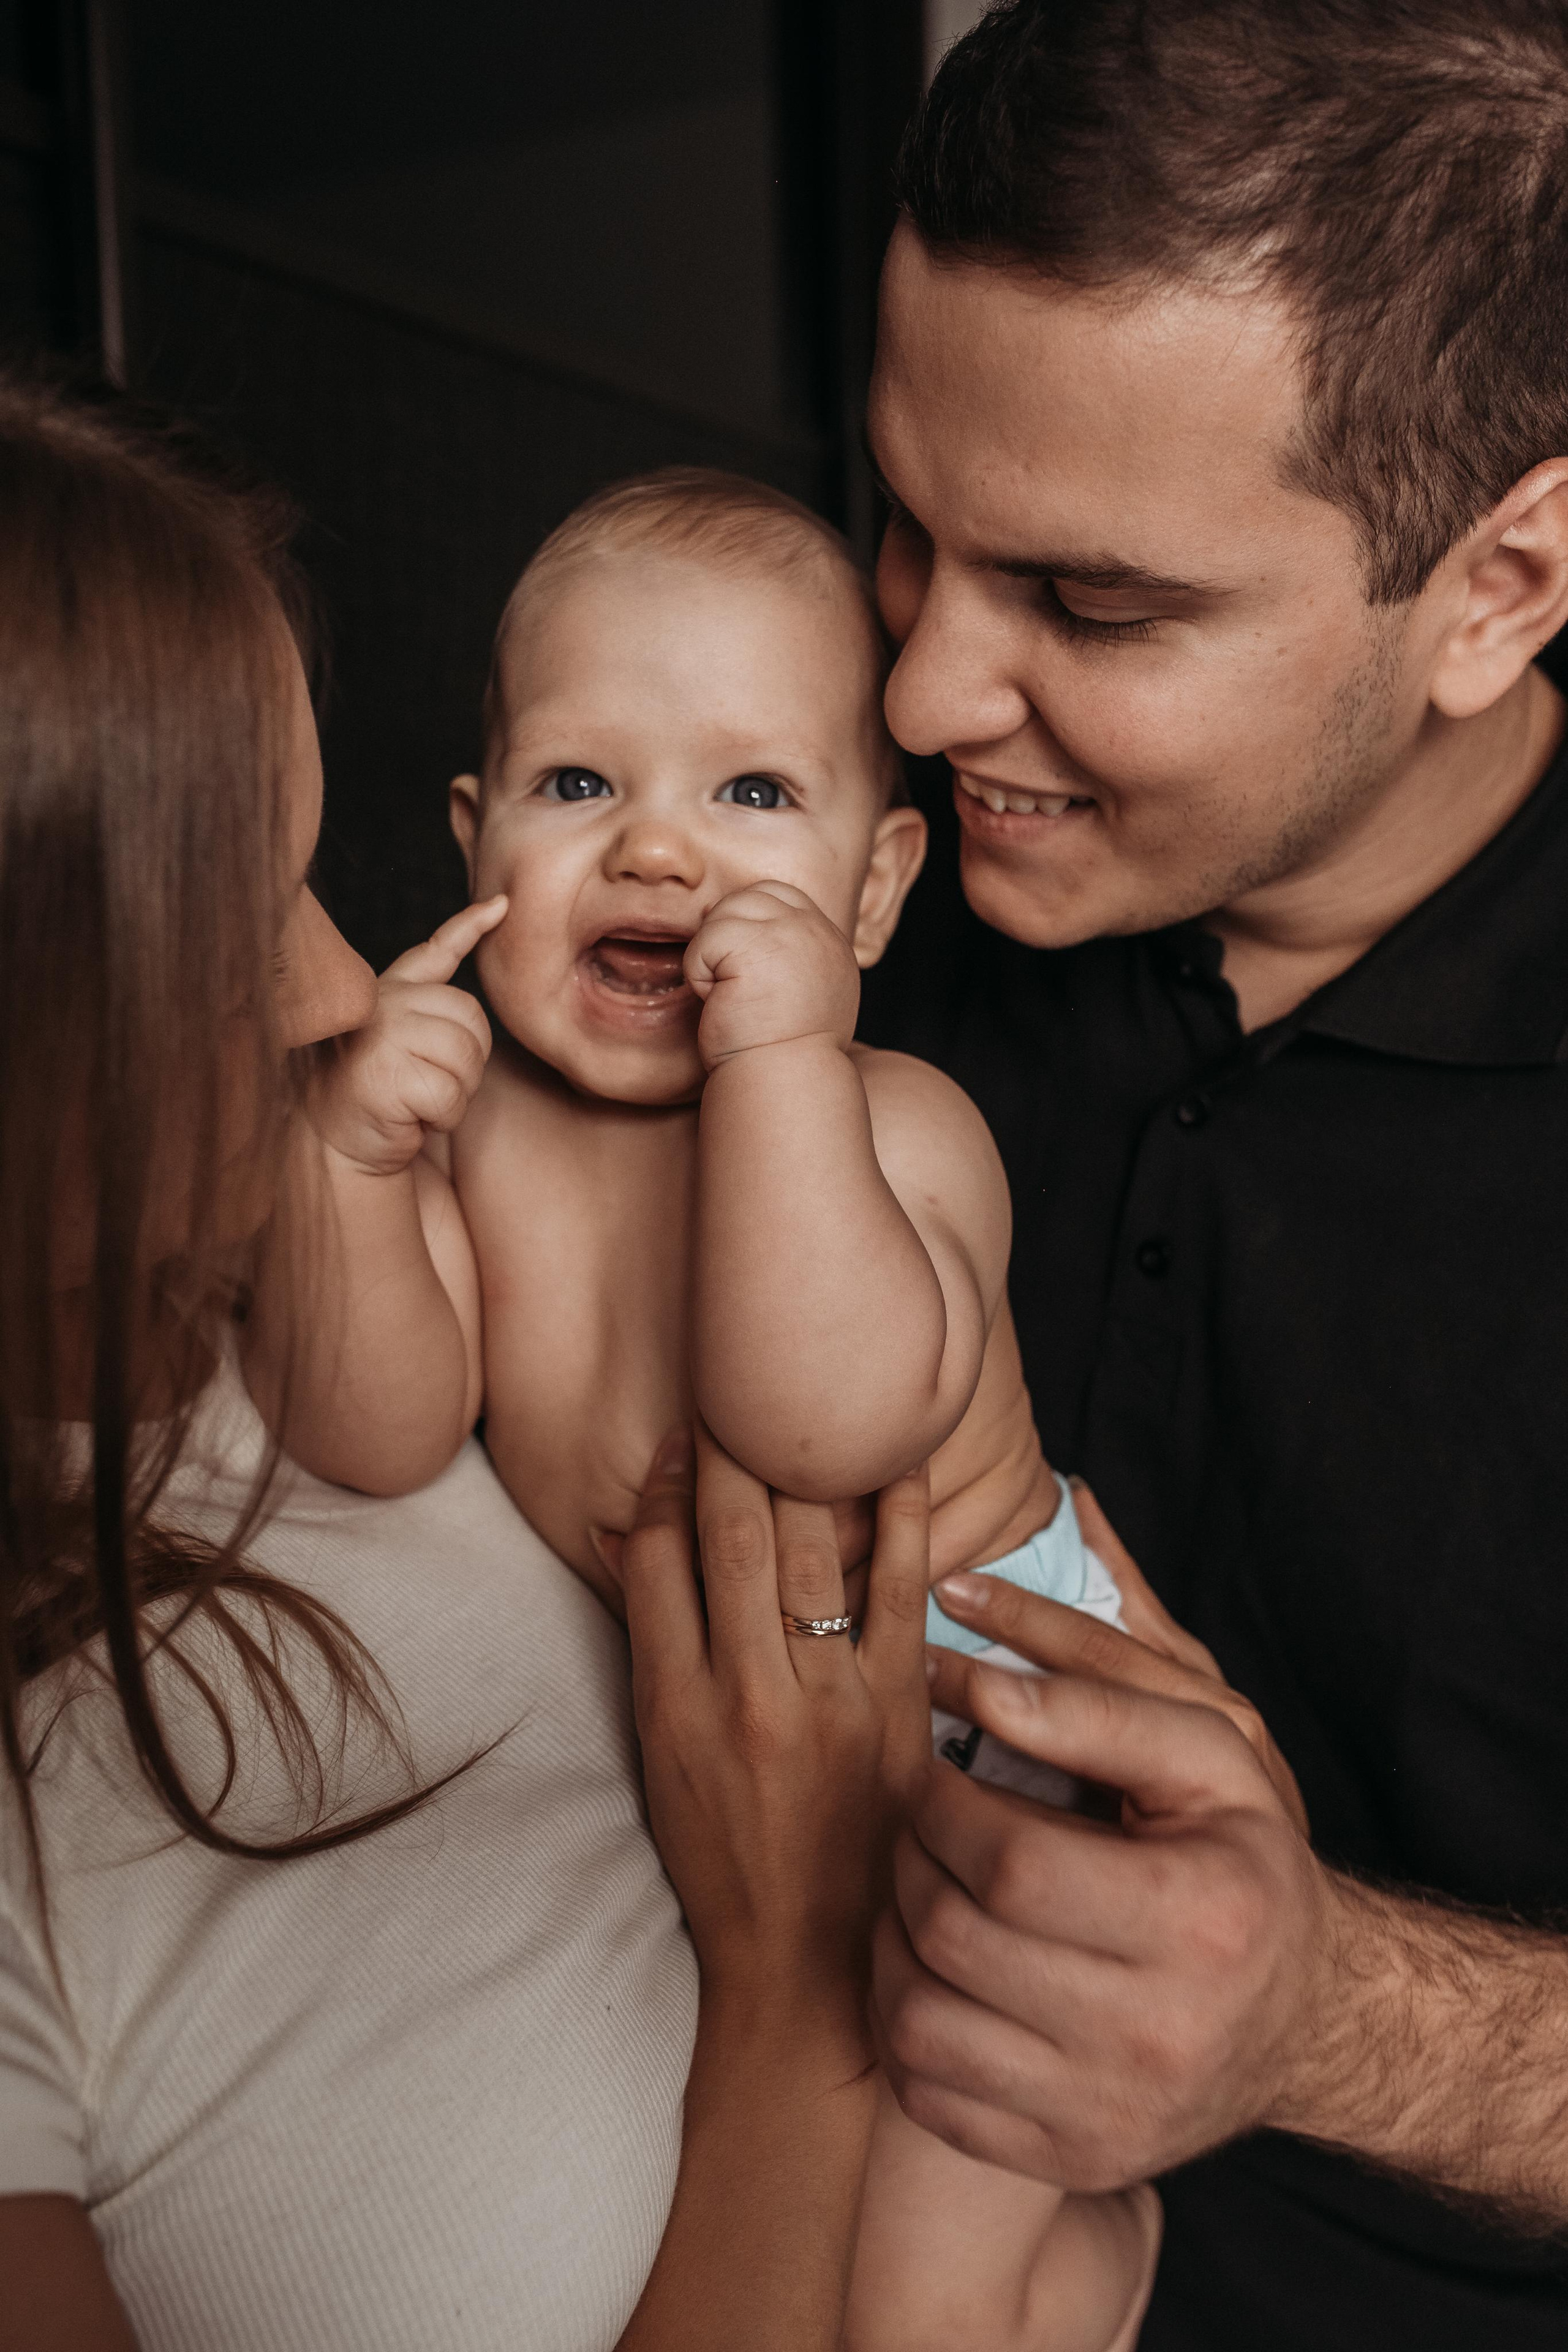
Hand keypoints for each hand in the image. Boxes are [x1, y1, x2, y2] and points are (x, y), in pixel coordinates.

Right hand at [305, 897, 506, 1174]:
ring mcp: (381, 1034)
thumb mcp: (406, 1042)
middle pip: (473, 1017)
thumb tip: (482, 937)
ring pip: (466, 1056)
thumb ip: (433, 1004)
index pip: (435, 951)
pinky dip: (442, 1117)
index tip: (502, 905)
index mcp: (389, 991)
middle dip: (468, 1061)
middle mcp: (383, 1002)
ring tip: (418, 1099)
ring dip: (456, 1092)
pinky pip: (450, 1094)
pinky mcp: (385, 1073)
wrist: (339, 1145)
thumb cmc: (382, 1096)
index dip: (471, 926)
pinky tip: (412, 1118)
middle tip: (429, 1082)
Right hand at [622, 1422, 930, 2009]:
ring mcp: (825, 1703)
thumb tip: (631, 1539)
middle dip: (732, 1449)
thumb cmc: (725, 1862)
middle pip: (729, 1538)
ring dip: (802, 1462)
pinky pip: (899, 1595)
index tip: (683, 1435)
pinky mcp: (897, 1714)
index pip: (655, 1561)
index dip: (667, 1485)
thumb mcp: (660, 1761)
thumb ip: (654, 1650)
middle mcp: (743, 1695)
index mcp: (671, 1707)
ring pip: (805, 1551)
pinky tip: (903, 1459)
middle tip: (741, 1377)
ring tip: (807, 1394)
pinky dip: (901, 1520)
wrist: (805, 1969)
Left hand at [686, 882, 859, 1069]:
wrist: (783, 1085)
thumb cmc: (784, 1058)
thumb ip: (794, 960)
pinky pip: (705, 940)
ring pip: (724, 913)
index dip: (749, 924)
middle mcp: (817, 932)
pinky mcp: (756, 946)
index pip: (781, 897)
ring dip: (712, 956)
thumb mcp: (806, 1000)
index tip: (742, 971)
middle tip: (729, 985)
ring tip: (729, 998)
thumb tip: (752, 938)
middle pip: (750, 897)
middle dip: (727, 936)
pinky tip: (719, 1003)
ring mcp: (791, 934)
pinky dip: (699, 973)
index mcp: (830, 944)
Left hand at [876, 1501, 1330, 2189]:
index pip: (1011, 1861)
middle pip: (956, 1938)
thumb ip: (1096, 1700)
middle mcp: (1160, 2036)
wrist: (1303, 2018)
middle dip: (910, 1859)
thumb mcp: (1210, 1755)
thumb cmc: (1243, 1862)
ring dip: (891, 1938)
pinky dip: (902, 2021)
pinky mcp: (1070, 2160)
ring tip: (919, 1888)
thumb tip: (972, 1683)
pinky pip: (928, 2093)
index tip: (934, 1771)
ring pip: (921, 2022)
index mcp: (1201, 1921)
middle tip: (919, 1823)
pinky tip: (932, 1969)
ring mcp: (1110, 2113)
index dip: (942, 1803)